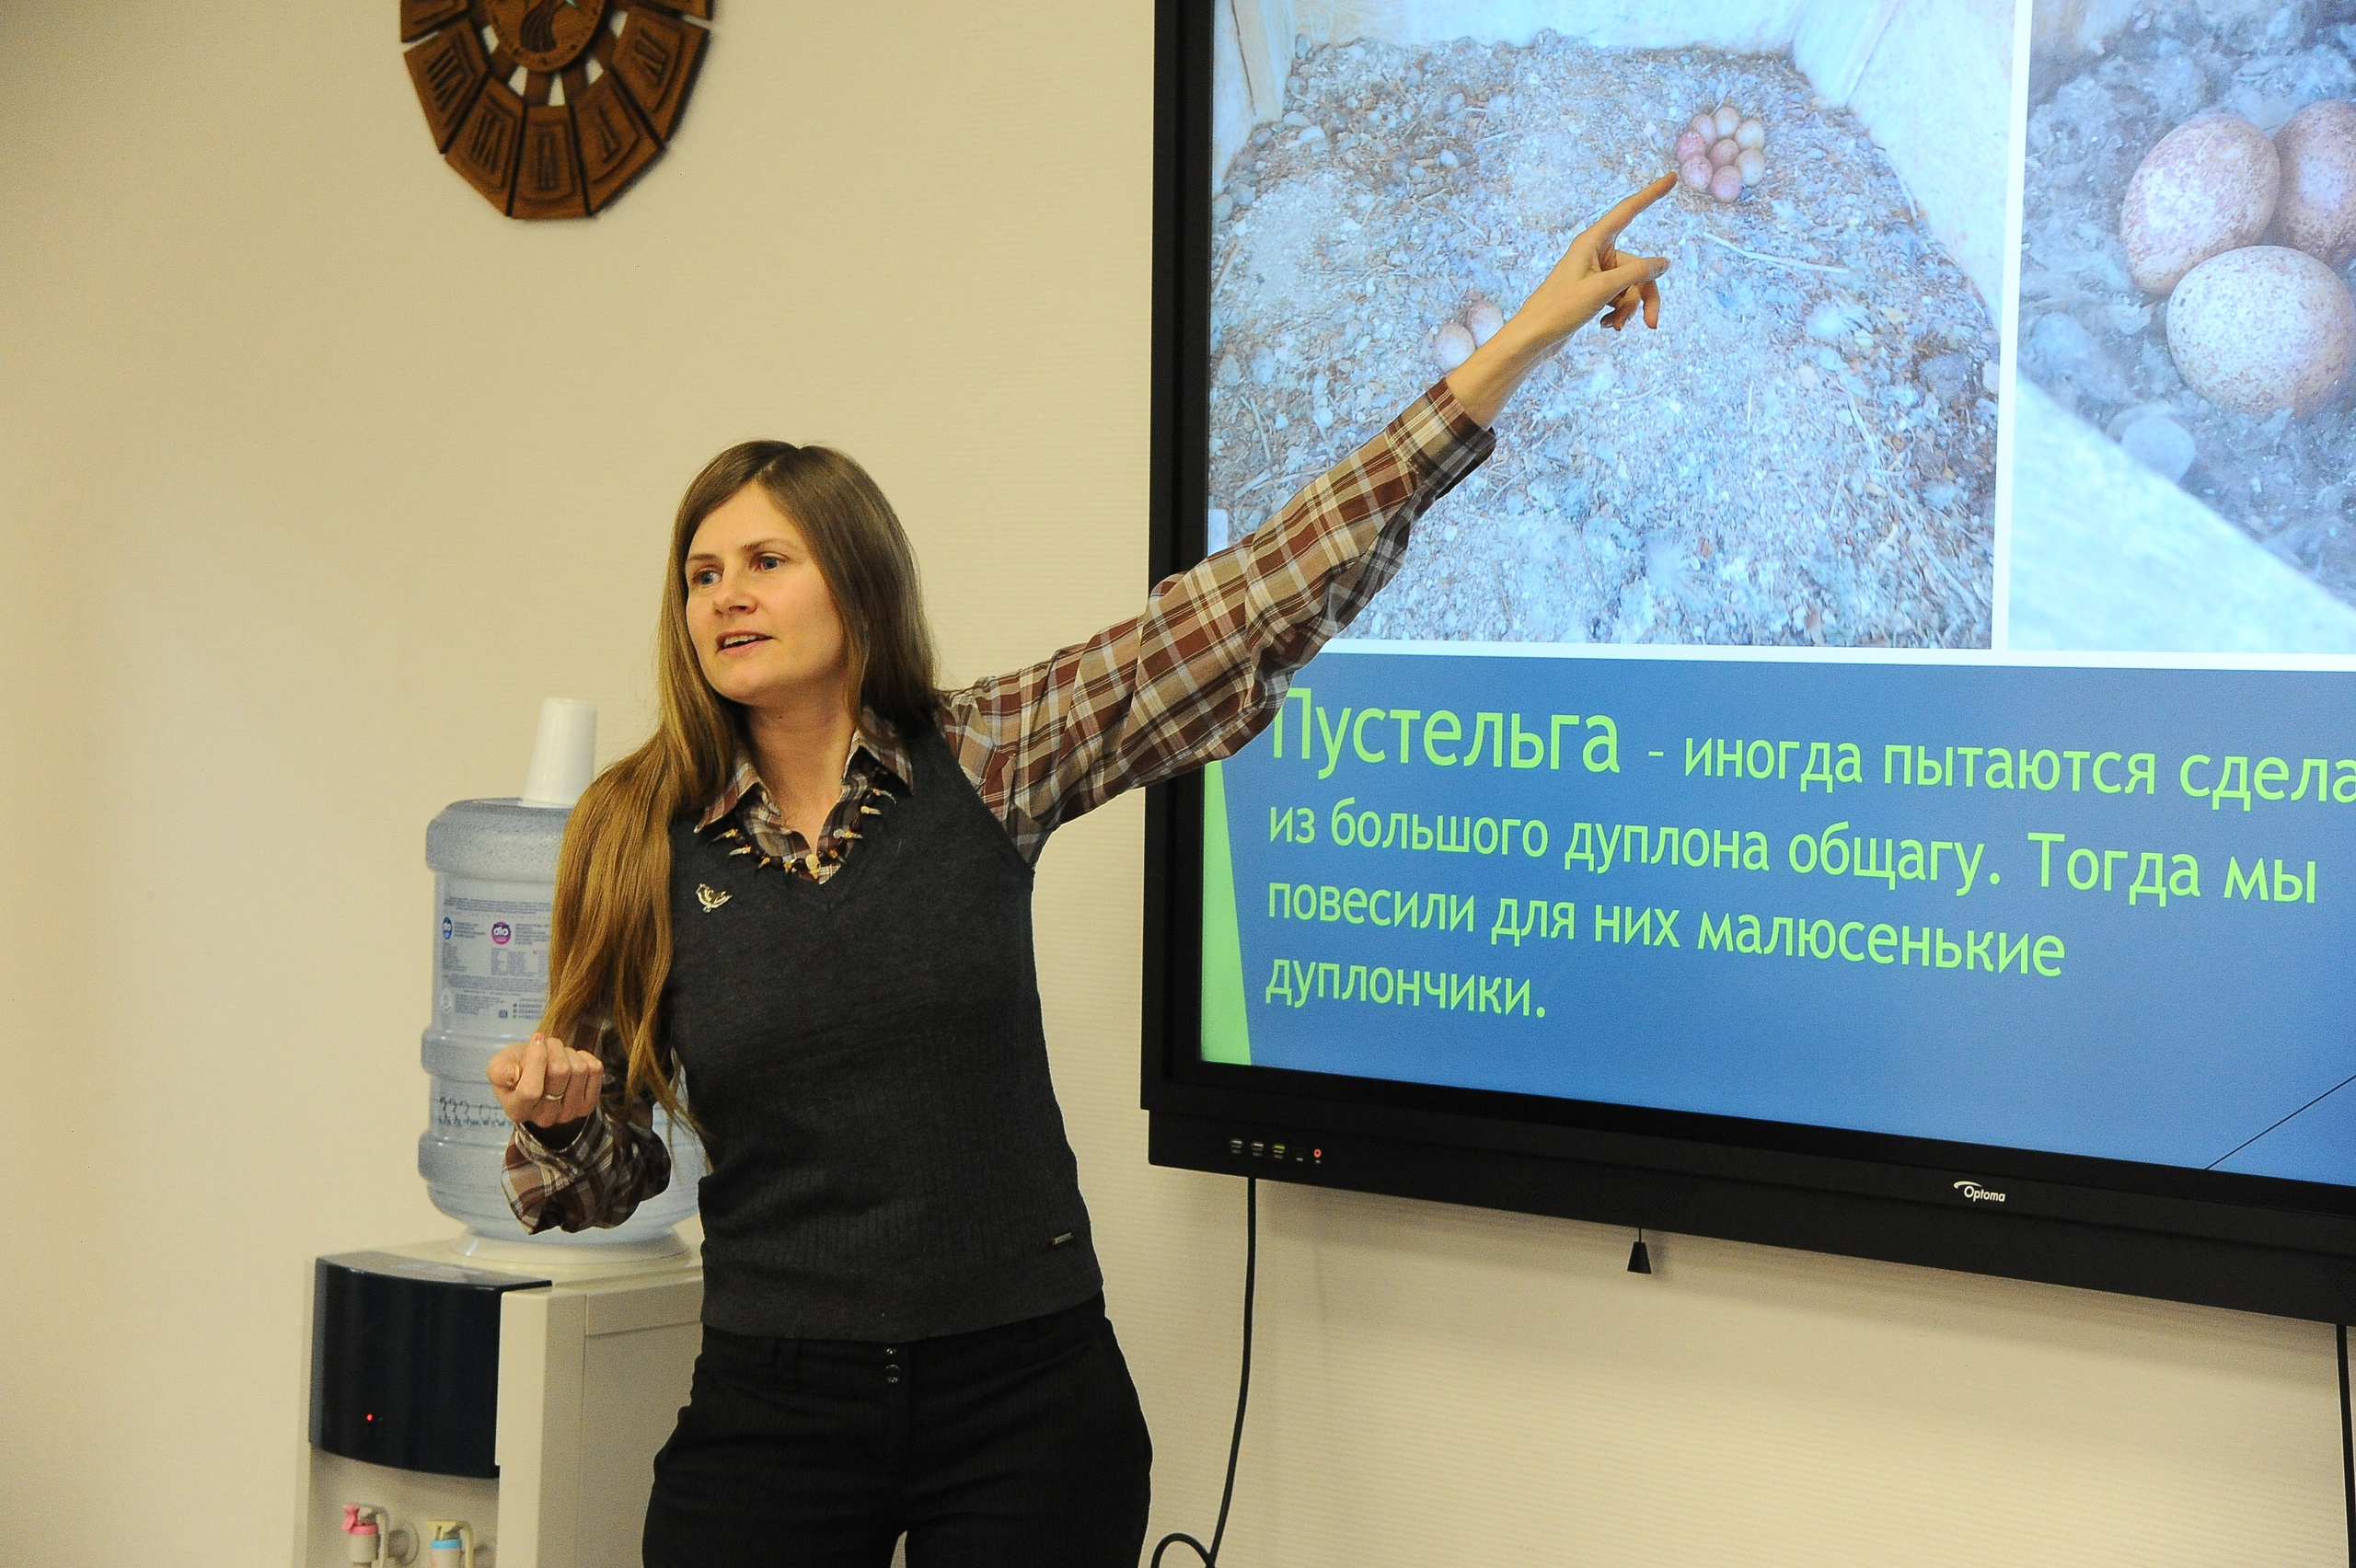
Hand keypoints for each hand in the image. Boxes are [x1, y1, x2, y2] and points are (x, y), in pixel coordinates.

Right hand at [488, 1031, 603, 1128]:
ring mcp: (569, 1113)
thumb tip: (512, 1074)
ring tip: (557, 1054)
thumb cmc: (515, 1071)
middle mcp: (544, 1117)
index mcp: (517, 1110)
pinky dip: (584, 1057)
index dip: (536, 1059)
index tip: (536, 1038)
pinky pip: (595, 1070)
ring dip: (568, 1052)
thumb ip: (499, 1070)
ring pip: (579, 1069)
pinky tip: (571, 1061)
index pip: (530, 1090)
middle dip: (553, 1047)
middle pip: (560, 1072)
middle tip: (546, 1042)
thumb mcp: (498, 1067)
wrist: (537, 1082)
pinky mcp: (587, 1105)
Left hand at [1519, 172, 1676, 339]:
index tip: (1672, 177)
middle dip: (1644, 295)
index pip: (1628, 210)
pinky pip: (1620, 296)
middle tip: (1652, 323)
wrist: (1533, 338)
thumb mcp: (1602, 289)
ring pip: (1631, 285)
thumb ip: (1637, 274)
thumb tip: (1665, 263)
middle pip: (1638, 266)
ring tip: (1615, 326)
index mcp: (1592, 241)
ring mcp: (1596, 272)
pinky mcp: (1594, 291)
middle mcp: (1595, 252)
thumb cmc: (1559, 309)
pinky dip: (1618, 312)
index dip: (1651, 194)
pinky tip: (1607, 326)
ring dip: (1629, 308)